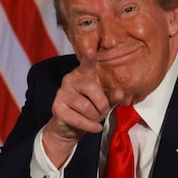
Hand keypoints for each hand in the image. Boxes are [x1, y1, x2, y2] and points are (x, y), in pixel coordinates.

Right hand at [42, 48, 122, 166]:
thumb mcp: (103, 100)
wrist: (69, 126)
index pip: (87, 64)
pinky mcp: (57, 108)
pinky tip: (95, 127)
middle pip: (93, 89)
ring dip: (96, 117)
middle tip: (102, 112)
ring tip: (95, 118)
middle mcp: (70, 79)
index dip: (89, 57)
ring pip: (87, 107)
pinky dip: (91, 126)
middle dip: (102, 105)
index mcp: (83, 74)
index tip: (91, 50)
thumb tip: (120, 93)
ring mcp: (61, 93)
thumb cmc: (89, 108)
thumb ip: (112, 96)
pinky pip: (79, 119)